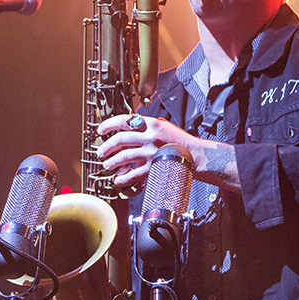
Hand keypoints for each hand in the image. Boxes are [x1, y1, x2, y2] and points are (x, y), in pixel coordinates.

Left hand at [96, 114, 241, 191]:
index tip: (101, 130)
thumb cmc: (182, 142)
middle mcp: (150, 137)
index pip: (124, 120)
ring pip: (123, 156)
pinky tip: (118, 179)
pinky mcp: (154, 168)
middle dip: (106, 146)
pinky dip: (123, 178)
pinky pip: (133, 174)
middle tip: (101, 151)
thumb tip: (130, 125)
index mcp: (152, 124)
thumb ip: (148, 125)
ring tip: (107, 164)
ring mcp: (152, 153)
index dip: (108, 125)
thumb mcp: (165, 127)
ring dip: (111, 161)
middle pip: (120, 139)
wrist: (197, 156)